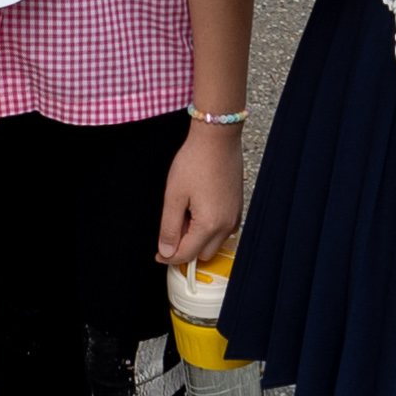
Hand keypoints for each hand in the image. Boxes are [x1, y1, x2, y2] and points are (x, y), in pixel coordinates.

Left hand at [155, 115, 245, 268]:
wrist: (217, 139)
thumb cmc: (195, 162)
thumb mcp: (174, 196)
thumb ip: (169, 227)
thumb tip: (166, 250)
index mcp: (209, 225)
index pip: (186, 254)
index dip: (168, 256)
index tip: (158, 253)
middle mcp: (226, 225)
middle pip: (202, 253)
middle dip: (186, 247)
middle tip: (173, 225)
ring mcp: (234, 217)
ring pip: (214, 243)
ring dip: (199, 238)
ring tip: (186, 213)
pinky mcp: (238, 208)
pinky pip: (224, 230)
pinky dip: (210, 228)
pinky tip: (199, 209)